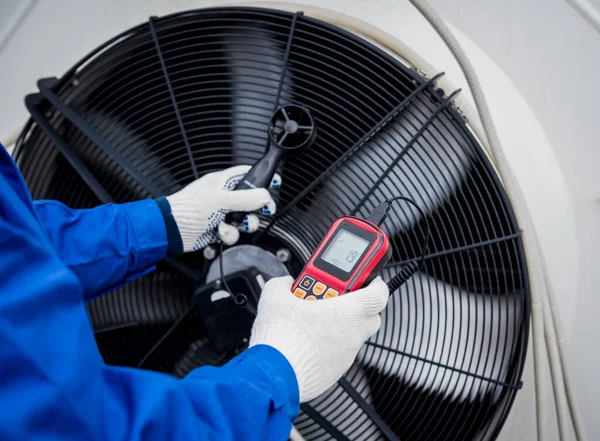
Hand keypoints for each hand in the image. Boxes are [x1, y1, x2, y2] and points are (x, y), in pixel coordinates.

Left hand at [166, 165, 279, 251]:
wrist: (171, 230)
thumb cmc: (188, 208)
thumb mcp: (220, 200)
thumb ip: (245, 198)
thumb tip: (265, 196)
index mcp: (223, 182)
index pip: (247, 175)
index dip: (263, 178)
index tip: (276, 183)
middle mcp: (224, 197)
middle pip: (251, 201)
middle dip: (258, 208)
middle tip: (265, 211)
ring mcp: (221, 214)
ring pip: (244, 220)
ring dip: (242, 225)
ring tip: (234, 225)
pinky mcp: (217, 230)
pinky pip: (233, 233)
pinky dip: (228, 235)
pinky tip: (219, 233)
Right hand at [249, 276, 388, 401]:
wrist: (273, 376)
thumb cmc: (282, 338)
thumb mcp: (275, 296)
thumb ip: (284, 284)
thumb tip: (285, 283)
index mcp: (348, 312)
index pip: (379, 295)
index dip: (376, 284)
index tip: (369, 279)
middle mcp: (353, 335)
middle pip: (371, 316)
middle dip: (358, 305)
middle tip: (335, 298)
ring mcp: (346, 356)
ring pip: (353, 336)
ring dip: (340, 326)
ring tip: (313, 320)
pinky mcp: (335, 372)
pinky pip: (339, 353)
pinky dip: (329, 345)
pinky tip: (307, 341)